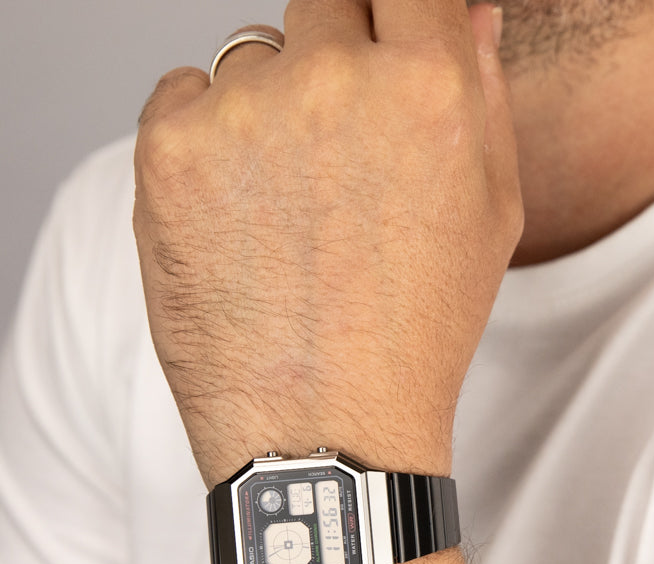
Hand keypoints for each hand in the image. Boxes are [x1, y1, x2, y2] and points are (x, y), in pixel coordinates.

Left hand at [134, 1, 521, 487]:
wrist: (322, 431)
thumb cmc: (412, 336)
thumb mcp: (486, 217)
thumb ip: (480, 93)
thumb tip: (466, 10)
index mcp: (428, 84)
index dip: (384, 13)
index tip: (373, 43)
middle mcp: (332, 80)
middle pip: (321, 1)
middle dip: (329, 60)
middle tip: (329, 155)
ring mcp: (242, 112)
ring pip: (248, 59)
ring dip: (263, 110)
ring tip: (281, 215)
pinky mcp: (167, 151)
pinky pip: (180, 97)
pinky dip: (201, 141)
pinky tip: (232, 221)